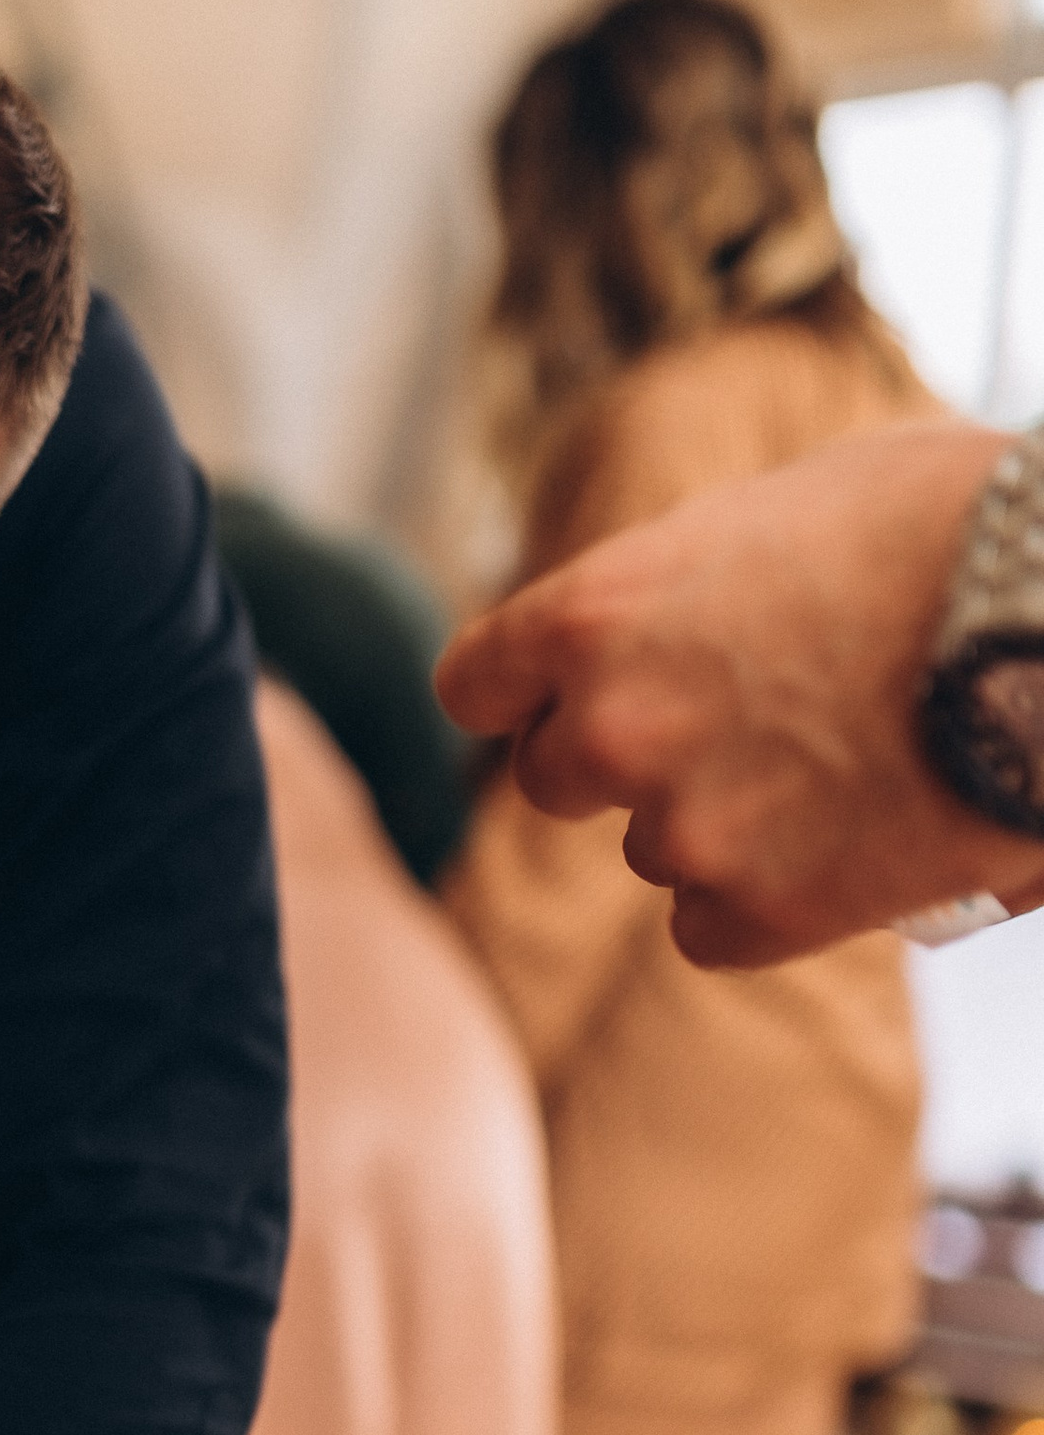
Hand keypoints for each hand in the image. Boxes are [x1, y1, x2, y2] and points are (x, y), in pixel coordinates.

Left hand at [436, 419, 1043, 963]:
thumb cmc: (958, 525)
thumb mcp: (791, 505)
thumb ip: (696, 577)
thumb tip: (686, 619)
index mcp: (597, 611)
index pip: (476, 684)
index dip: (526, 692)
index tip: (566, 695)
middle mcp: (614, 726)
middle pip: (554, 776)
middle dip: (623, 758)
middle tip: (730, 730)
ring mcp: (687, 828)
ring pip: (653, 852)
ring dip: (716, 826)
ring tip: (833, 768)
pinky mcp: (766, 912)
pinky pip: (714, 929)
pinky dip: (768, 903)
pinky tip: (843, 849)